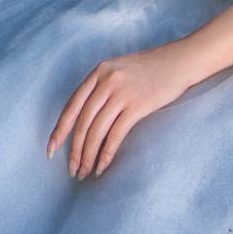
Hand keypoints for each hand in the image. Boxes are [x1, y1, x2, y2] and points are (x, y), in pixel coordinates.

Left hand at [48, 43, 200, 180]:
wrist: (180, 61)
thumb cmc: (151, 69)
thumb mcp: (119, 70)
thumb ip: (101, 87)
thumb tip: (84, 118)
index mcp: (98, 73)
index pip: (72, 106)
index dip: (60, 130)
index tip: (52, 149)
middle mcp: (106, 81)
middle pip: (82, 122)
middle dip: (75, 150)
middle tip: (72, 170)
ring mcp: (122, 93)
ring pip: (96, 130)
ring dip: (89, 155)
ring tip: (85, 172)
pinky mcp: (138, 105)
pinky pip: (116, 134)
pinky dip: (107, 153)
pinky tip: (102, 166)